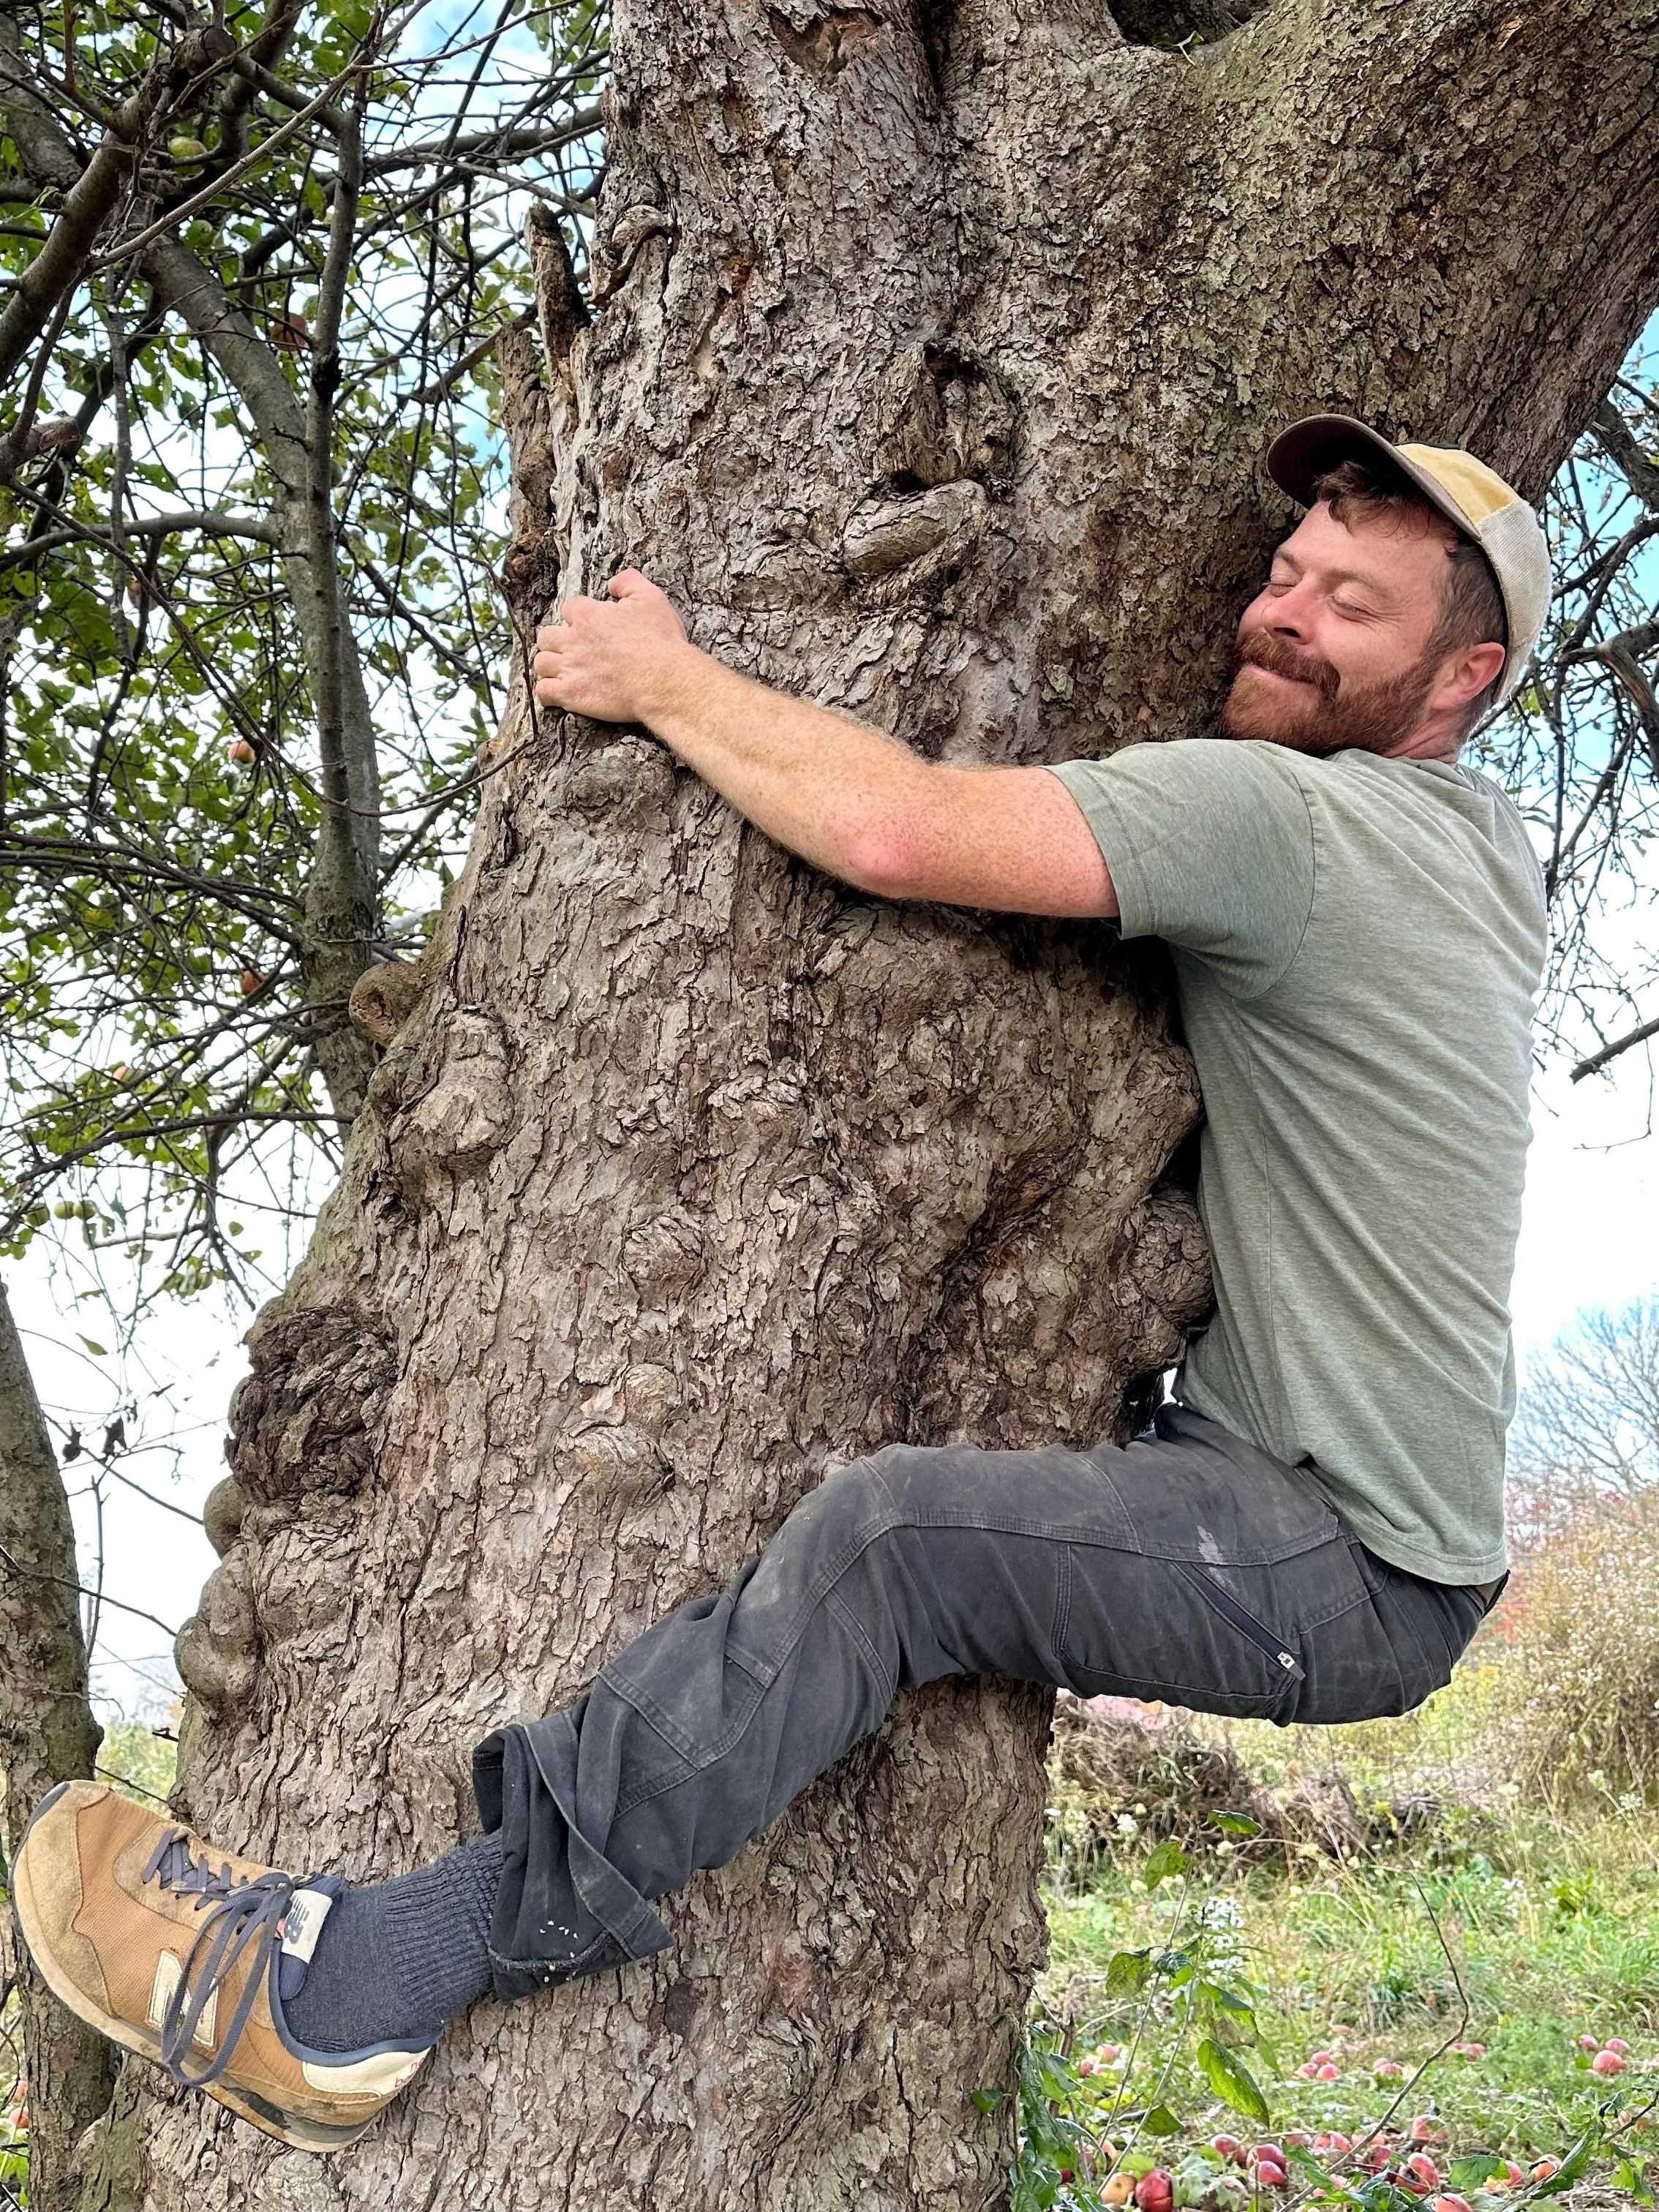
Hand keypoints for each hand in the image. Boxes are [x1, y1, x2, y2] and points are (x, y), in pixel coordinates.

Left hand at [531, 569, 690, 723]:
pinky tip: (558, 693)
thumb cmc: (659, 641)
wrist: (663, 680)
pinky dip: (547, 692)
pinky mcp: (571, 694)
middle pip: (546, 636)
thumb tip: (612, 584)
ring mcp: (570, 668)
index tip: (589, 626)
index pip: (569, 608)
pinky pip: (543, 692)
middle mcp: (573, 640)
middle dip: (556, 642)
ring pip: (541, 663)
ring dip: (549, 666)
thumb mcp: (651, 598)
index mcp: (589, 615)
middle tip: (571, 650)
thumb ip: (628, 582)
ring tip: (562, 672)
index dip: (578, 616)